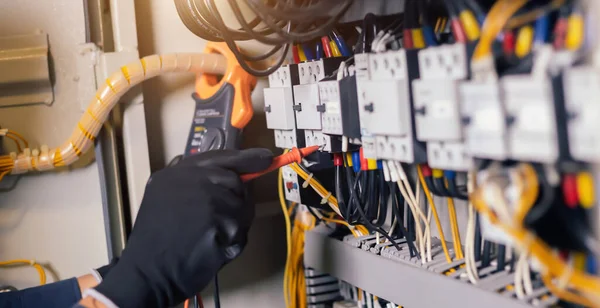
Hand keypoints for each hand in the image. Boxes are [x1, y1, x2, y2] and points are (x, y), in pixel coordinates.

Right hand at [92, 148, 272, 307]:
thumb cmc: (158, 242)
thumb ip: (190, 182)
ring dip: (233, 225)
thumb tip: (227, 173)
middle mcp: (192, 180)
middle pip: (236, 182)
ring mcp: (206, 199)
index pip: (219, 158)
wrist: (148, 273)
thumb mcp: (162, 199)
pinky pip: (240, 230)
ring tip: (209, 238)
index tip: (265, 158)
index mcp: (176, 173)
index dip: (245, 158)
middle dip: (235, 202)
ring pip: (241, 207)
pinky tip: (212, 248)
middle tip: (219, 223)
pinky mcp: (218, 221)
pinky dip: (232, 243)